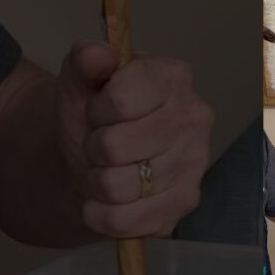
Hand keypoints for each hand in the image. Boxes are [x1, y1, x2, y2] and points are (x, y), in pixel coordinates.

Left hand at [58, 41, 214, 237]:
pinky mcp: (185, 203)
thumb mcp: (79, 82)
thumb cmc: (94, 117)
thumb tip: (95, 54)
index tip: (99, 112)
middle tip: (100, 146)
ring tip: (104, 171)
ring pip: (119, 186)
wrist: (96, 162)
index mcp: (172, 77)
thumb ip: (83, 61)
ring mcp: (195, 164)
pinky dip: (102, 215)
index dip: (96, 111)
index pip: (121, 100)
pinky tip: (105, 201)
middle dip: (93, 149)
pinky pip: (127, 220)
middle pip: (116, 147)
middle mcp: (195, 118)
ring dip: (96, 182)